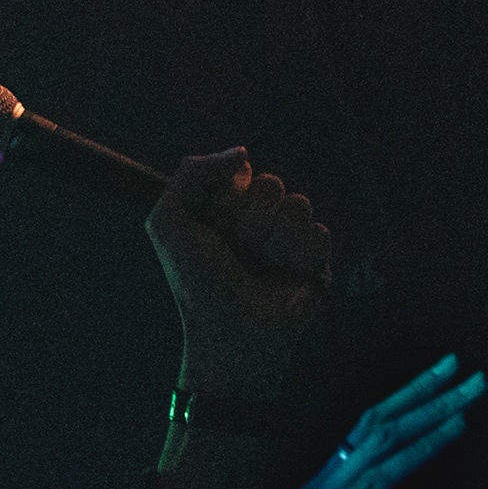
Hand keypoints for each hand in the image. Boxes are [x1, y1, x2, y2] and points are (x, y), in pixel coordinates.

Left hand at [146, 148, 332, 397]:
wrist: (231, 334)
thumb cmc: (196, 282)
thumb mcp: (169, 222)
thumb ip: (191, 173)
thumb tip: (243, 154)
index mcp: (225, 204)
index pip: (240, 169)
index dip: (226, 198)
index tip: (211, 229)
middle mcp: (258, 215)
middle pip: (270, 184)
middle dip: (248, 222)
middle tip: (237, 254)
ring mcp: (289, 235)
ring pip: (298, 204)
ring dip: (273, 241)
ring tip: (260, 268)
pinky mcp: (317, 256)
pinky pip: (318, 231)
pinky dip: (297, 257)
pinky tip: (285, 277)